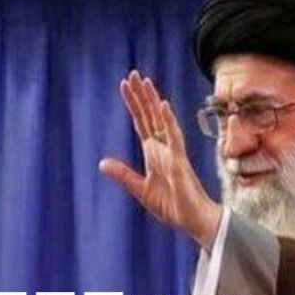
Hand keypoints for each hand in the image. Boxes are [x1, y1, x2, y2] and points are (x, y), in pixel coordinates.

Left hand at [99, 70, 220, 248]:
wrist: (193, 220)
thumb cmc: (173, 206)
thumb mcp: (140, 190)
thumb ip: (123, 175)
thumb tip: (101, 163)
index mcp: (154, 153)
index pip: (141, 123)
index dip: (133, 104)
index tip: (126, 85)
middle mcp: (163, 148)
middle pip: (149, 116)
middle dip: (141, 96)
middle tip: (133, 74)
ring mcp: (173, 152)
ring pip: (161, 121)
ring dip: (152, 102)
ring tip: (146, 82)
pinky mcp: (180, 161)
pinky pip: (174, 137)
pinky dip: (168, 121)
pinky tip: (162, 106)